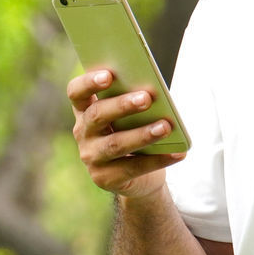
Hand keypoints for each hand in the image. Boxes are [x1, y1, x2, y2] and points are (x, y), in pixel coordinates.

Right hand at [68, 69, 184, 200]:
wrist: (139, 175)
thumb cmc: (135, 131)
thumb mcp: (132, 115)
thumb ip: (135, 101)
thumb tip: (154, 92)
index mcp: (85, 110)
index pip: (76, 92)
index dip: (89, 82)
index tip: (109, 75)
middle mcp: (83, 133)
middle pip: (97, 115)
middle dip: (122, 105)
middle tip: (147, 98)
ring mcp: (92, 157)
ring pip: (115, 144)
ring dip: (142, 134)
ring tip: (165, 126)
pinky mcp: (105, 179)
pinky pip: (133, 168)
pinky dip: (158, 159)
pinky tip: (177, 153)